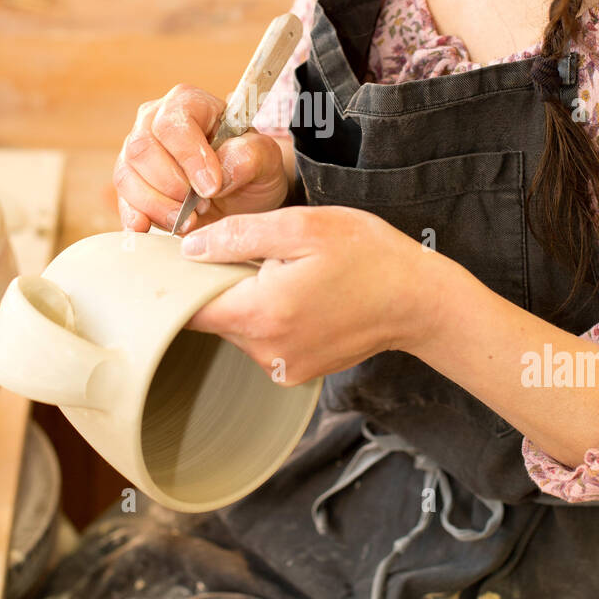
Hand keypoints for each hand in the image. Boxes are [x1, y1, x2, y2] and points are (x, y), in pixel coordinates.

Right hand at [113, 84, 288, 234]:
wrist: (241, 195)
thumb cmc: (250, 167)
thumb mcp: (264, 159)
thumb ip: (249, 155)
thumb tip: (221, 170)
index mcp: (189, 103)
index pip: (173, 124)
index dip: (189, 157)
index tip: (212, 187)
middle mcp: (153, 121)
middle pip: (142, 149)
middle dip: (172, 186)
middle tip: (202, 206)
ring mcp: (136, 152)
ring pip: (126, 176)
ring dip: (157, 205)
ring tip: (190, 220)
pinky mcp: (129, 183)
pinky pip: (121, 200)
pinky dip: (135, 217)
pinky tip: (149, 228)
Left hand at [180, 205, 445, 383]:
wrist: (418, 301)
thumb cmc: (367, 255)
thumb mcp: (303, 226)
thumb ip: (239, 236)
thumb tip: (190, 248)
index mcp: (261, 313)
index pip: (187, 307)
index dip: (180, 280)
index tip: (187, 257)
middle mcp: (265, 351)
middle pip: (213, 317)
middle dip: (221, 283)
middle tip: (252, 252)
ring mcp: (281, 367)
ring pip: (237, 327)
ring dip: (248, 299)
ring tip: (286, 272)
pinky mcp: (295, 372)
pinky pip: (262, 340)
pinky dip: (269, 316)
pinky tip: (299, 294)